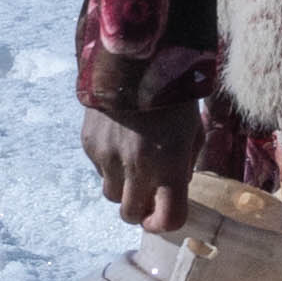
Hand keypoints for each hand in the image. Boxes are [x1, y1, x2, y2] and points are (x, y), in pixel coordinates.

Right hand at [77, 68, 220, 228]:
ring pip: (111, 194)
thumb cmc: (174, 93)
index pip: (168, 219)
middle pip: (131, 214)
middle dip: (140, 210)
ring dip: (123, 187)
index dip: (166, 223)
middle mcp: (137, 167)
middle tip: (147, 195)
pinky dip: (109, 163)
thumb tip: (173, 187)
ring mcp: (109, 157)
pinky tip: (120, 138)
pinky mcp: (89, 144)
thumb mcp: (193, 128)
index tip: (164, 216)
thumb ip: (185, 163)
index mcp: (170, 165)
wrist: (135, 57)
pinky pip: (99, 169)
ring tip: (133, 161)